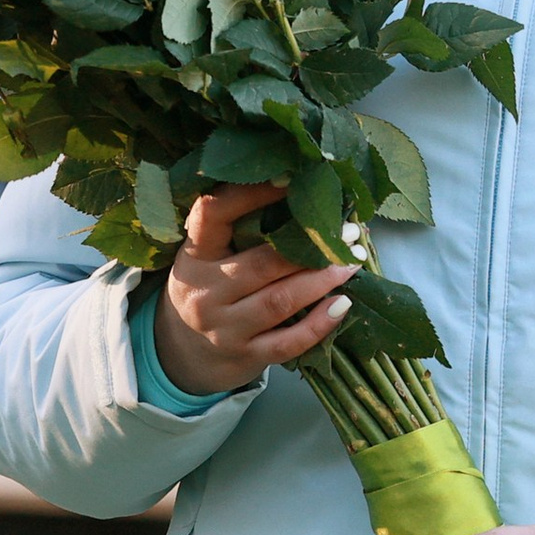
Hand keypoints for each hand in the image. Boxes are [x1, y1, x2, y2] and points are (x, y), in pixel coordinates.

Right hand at [152, 182, 356, 396]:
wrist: (183, 354)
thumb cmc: (208, 291)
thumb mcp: (207, 258)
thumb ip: (238, 233)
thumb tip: (304, 195)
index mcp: (195, 256)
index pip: (213, 214)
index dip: (251, 193)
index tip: (292, 178)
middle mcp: (205, 292)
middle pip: (261, 264)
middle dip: (310, 246)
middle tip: (346, 231)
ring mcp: (224, 329)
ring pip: (279, 301)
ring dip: (321, 281)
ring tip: (351, 263)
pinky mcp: (246, 356)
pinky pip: (288, 343)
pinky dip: (319, 324)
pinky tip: (343, 305)